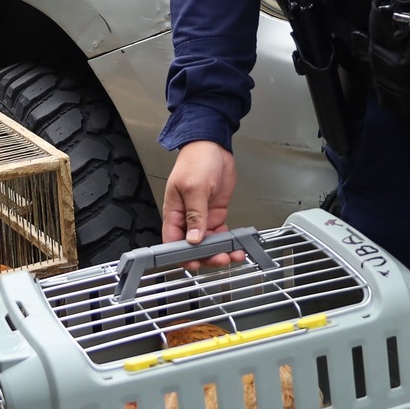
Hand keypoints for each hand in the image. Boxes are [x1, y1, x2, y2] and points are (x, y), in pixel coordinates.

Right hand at [161, 141, 240, 266]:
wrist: (213, 145)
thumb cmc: (196, 160)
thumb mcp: (194, 187)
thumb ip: (195, 215)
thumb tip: (194, 238)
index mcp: (173, 212)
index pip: (173, 242)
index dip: (183, 256)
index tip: (196, 263)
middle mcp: (186, 218)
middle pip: (193, 246)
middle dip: (207, 256)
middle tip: (222, 259)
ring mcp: (202, 216)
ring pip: (209, 243)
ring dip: (220, 251)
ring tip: (233, 255)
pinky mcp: (215, 213)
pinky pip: (220, 233)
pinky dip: (228, 241)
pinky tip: (236, 246)